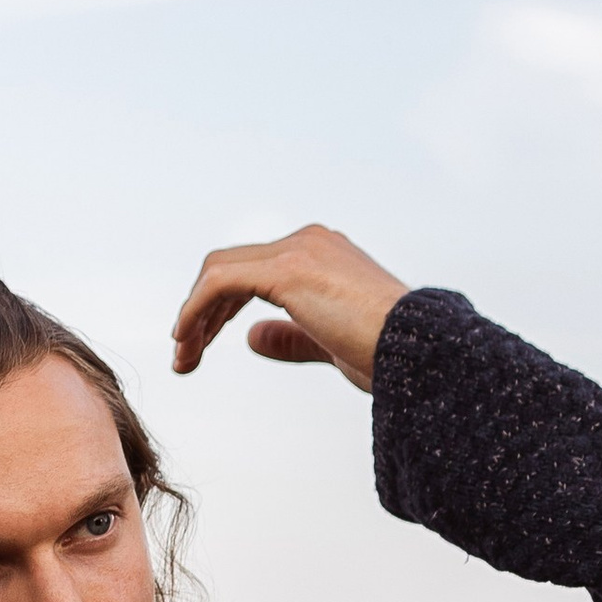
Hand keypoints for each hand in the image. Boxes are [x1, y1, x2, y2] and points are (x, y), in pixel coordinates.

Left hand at [170, 226, 410, 392]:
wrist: (418, 353)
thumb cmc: (387, 356)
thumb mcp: (328, 344)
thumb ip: (291, 336)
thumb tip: (251, 337)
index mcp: (320, 254)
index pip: (251, 271)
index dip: (218, 309)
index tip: (199, 345)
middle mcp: (308, 242)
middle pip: (230, 267)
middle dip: (200, 314)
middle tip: (183, 357)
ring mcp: (299, 250)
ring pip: (219, 272)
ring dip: (193, 316)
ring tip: (183, 359)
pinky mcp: (288, 269)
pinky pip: (221, 282)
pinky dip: (196, 310)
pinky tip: (186, 341)